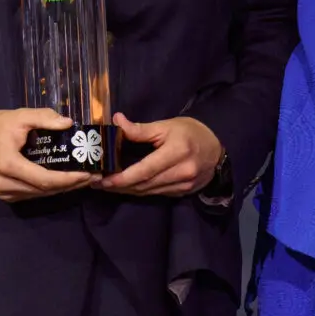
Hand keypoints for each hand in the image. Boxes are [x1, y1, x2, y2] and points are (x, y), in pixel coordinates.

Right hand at [0, 109, 96, 202]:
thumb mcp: (19, 116)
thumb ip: (44, 118)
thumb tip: (69, 124)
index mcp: (8, 165)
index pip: (45, 179)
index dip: (69, 179)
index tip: (88, 173)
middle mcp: (5, 184)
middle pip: (45, 190)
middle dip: (71, 185)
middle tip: (93, 176)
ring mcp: (4, 192)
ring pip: (40, 195)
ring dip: (63, 188)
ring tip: (83, 178)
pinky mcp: (5, 194)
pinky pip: (32, 194)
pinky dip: (49, 189)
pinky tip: (64, 181)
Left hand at [96, 113, 221, 196]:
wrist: (217, 146)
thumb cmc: (189, 132)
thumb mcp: (165, 126)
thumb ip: (139, 129)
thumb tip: (116, 121)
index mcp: (176, 152)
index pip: (144, 170)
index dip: (122, 178)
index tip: (103, 179)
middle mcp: (182, 172)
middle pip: (144, 185)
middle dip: (119, 186)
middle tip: (98, 182)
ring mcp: (184, 185)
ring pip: (149, 192)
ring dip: (127, 190)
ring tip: (108, 185)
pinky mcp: (184, 192)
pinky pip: (157, 194)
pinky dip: (140, 191)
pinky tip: (128, 186)